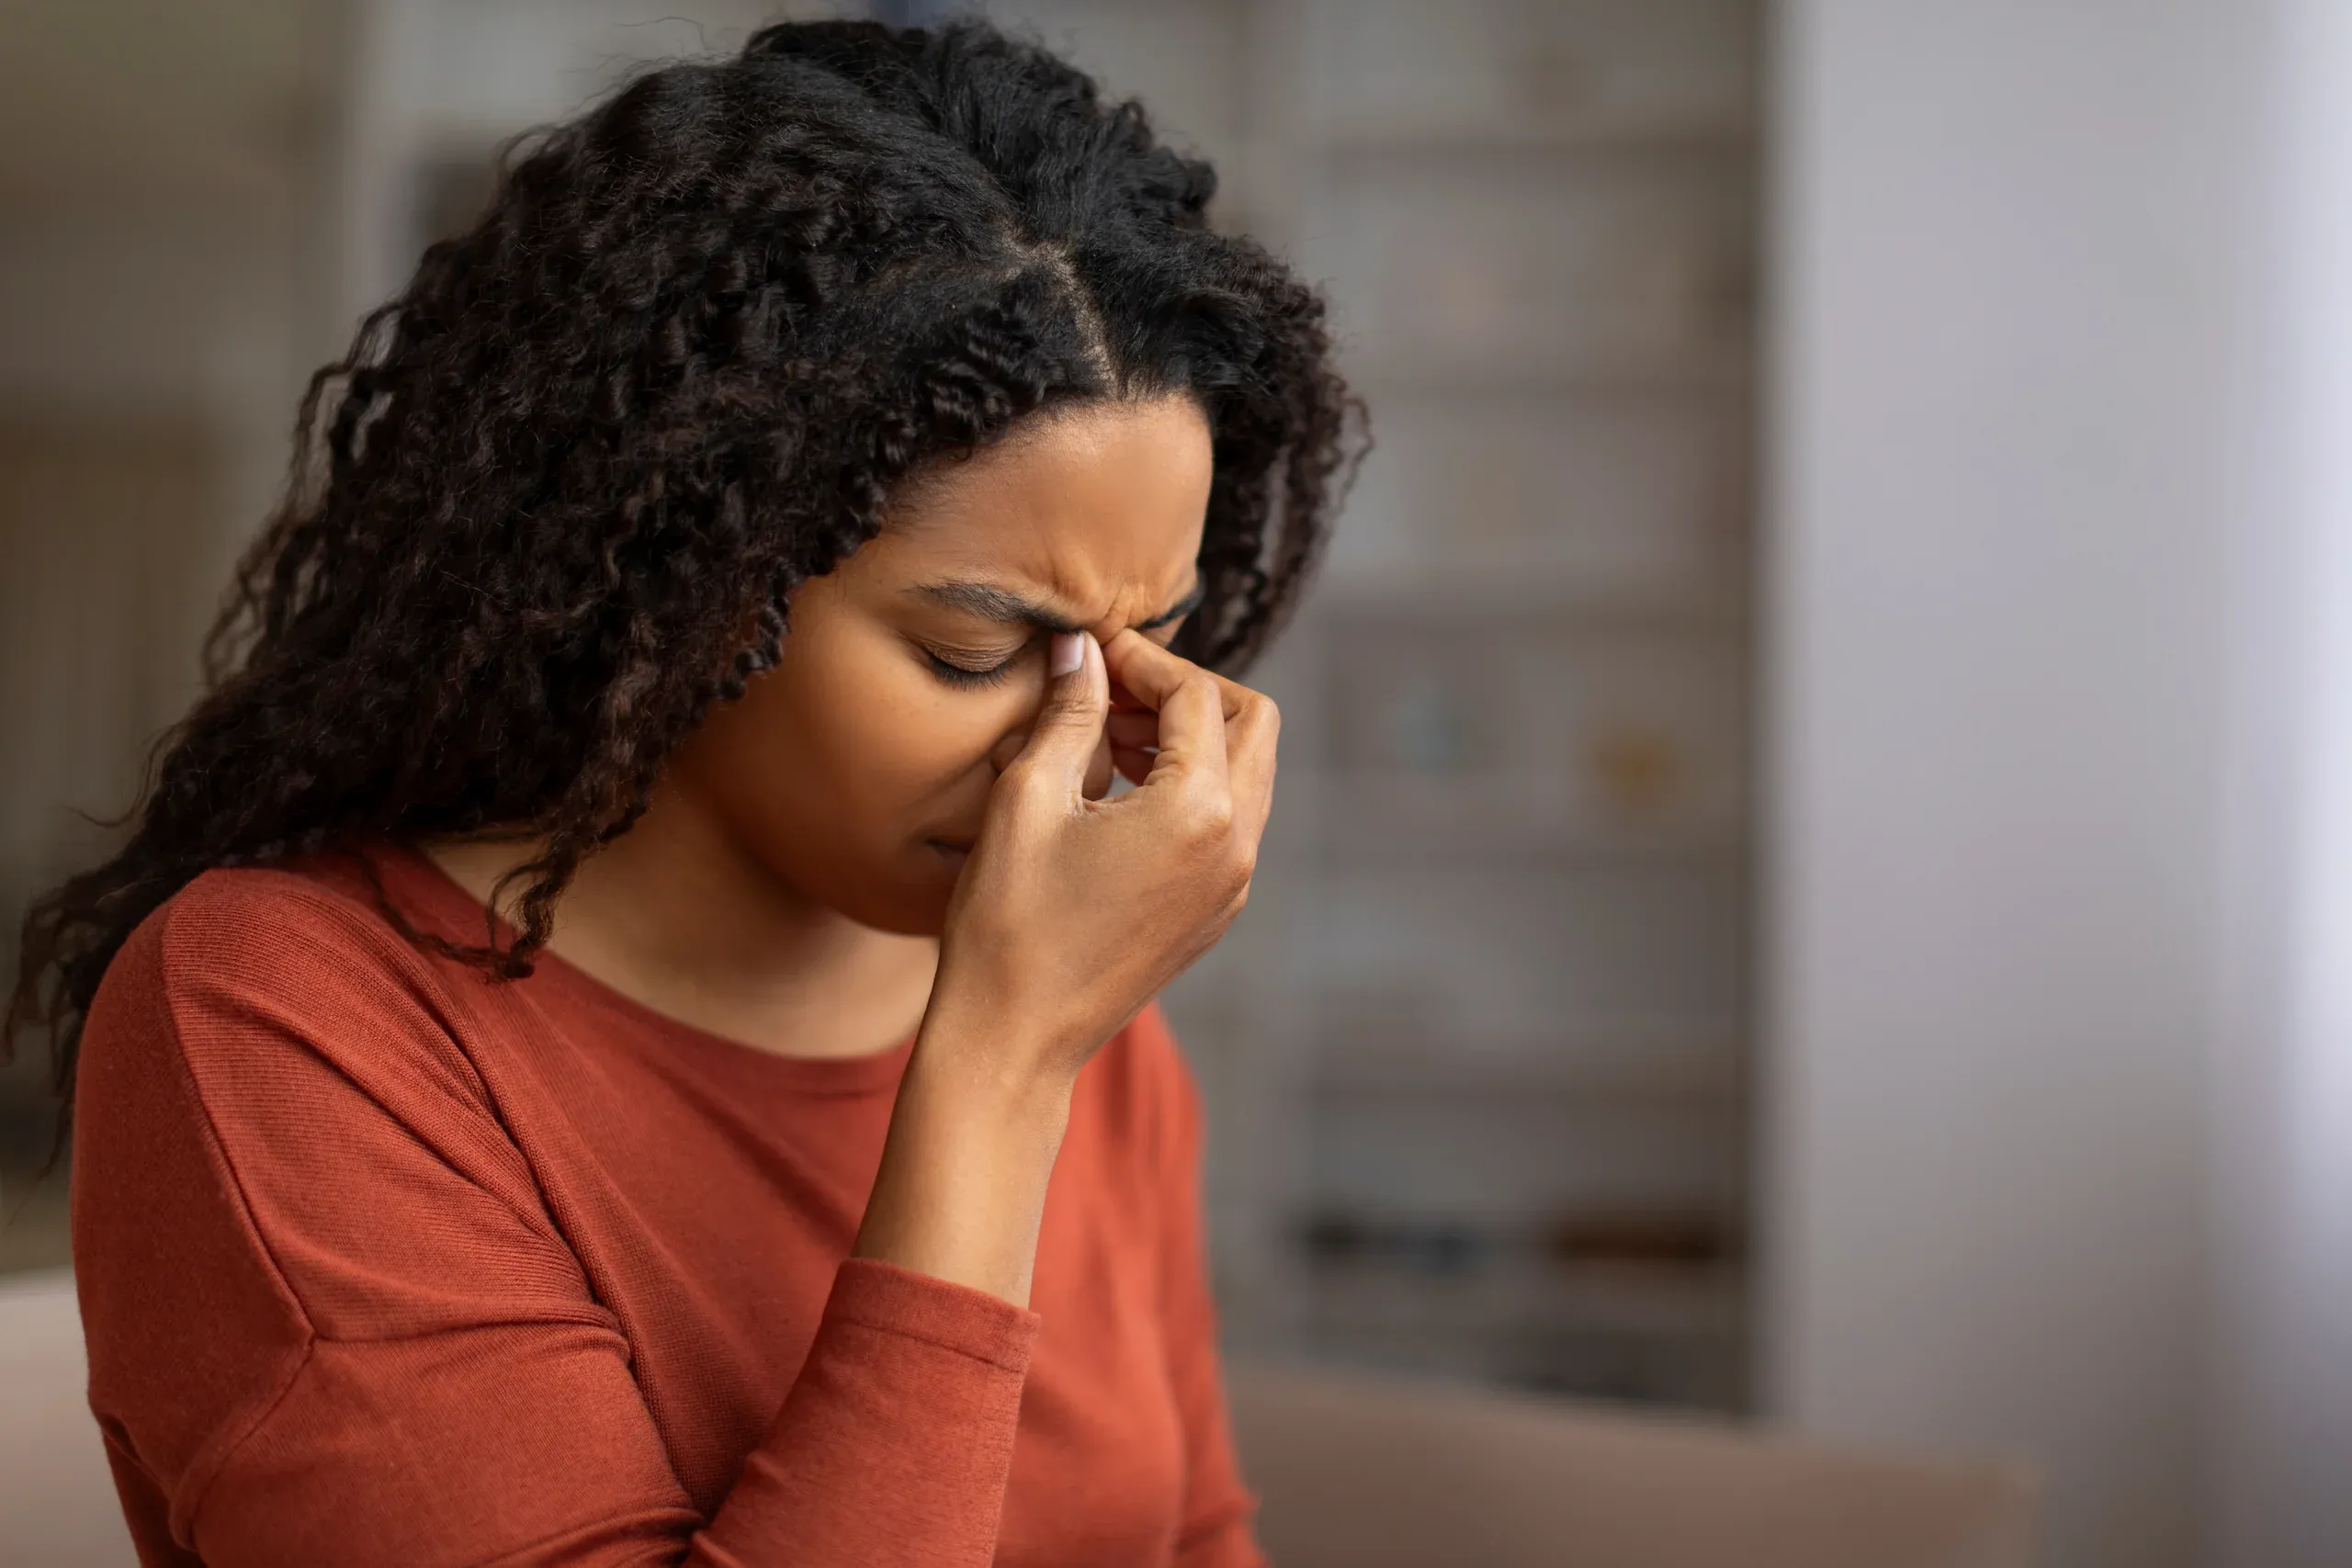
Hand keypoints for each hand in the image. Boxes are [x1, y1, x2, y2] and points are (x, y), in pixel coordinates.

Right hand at [852, 627, 1276, 1304]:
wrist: (1013, 1037)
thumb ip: (1068, 711)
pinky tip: (1118, 792)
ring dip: (1190, 739)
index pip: (1195, 695)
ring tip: (1108, 736)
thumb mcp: (1029, 797)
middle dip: (1187, 692)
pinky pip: (1228, 822)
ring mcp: (1233, 885)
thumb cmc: (1009, 920)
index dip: (1142, 658)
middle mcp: (1236, 845)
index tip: (1089, 650)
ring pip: (1246, 774)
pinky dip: (1190, 787)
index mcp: (1199, 810)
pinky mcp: (1215, 912)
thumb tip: (1080, 648)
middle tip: (1112, 690)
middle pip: (1251, 723)